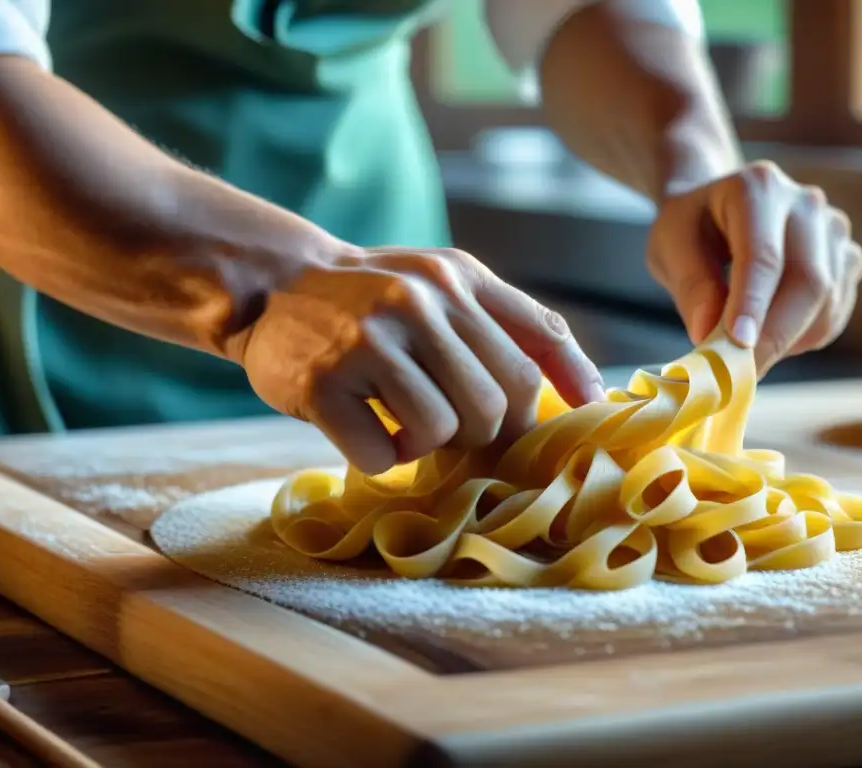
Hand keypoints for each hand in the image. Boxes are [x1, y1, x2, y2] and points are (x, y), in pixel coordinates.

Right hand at [238, 246, 604, 474]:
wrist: (274, 285)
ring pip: (443, 430)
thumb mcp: (441, 285)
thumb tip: (587, 392)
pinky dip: (378, 457)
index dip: (568, 387)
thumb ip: (505, 323)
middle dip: (480, 429)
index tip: (579, 420)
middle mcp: (419, 300)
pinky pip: (382, 454)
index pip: (541, 336)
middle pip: (498, 401)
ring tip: (397, 422)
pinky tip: (361, 428)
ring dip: (425, 445)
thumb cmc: (371, 300)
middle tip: (444, 422)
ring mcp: (370, 339)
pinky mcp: (324, 381)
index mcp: (458, 276)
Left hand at [646, 160, 861, 375]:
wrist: (717, 206)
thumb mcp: (669, 247)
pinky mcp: (846, 259)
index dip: (753, 305)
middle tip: (739, 376)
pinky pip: (835, 312)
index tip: (737, 346)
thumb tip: (709, 336)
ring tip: (745, 352)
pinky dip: (803, 338)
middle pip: (809, 281)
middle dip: (775, 336)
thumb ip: (690, 286)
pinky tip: (770, 336)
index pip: (763, 256)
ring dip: (788, 341)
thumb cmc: (689, 227)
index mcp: (758, 189)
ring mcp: (834, 230)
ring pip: (828, 302)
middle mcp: (806, 204)